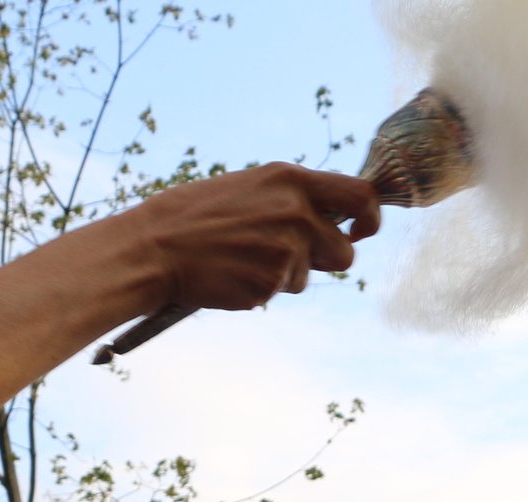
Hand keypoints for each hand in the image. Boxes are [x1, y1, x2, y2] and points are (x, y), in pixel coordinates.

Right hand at [127, 164, 381, 312]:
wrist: (156, 246)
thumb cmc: (197, 214)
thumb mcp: (251, 187)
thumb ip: (294, 197)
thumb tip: (337, 214)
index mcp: (292, 181)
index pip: (361, 196)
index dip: (371, 218)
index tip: (361, 230)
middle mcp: (296, 214)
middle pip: (344, 253)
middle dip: (325, 261)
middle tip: (289, 254)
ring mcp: (284, 252)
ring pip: (307, 277)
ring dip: (285, 274)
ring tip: (244, 257)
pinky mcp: (269, 285)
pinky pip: (278, 293)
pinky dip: (259, 288)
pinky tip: (231, 273)